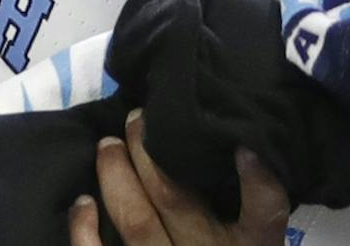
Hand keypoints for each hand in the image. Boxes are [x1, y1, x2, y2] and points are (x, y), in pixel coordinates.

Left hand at [72, 111, 288, 245]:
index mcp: (251, 243)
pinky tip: (83, 203)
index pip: (266, 209)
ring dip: (117, 175)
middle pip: (176, 198)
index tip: (244, 143)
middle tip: (136, 117)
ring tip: (108, 144)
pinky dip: (85, 229)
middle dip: (148, 149)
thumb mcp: (255, 231)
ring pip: (137, 222)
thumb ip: (253, 193)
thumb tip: (242, 138)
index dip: (258, 176)